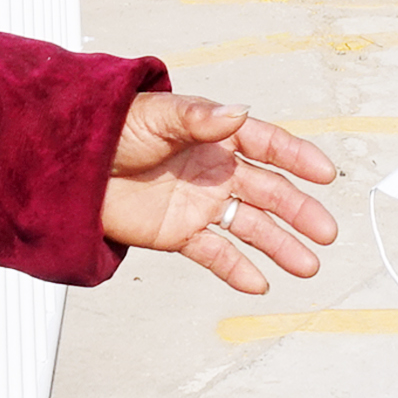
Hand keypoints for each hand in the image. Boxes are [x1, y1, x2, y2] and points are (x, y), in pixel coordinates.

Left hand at [100, 92, 339, 293]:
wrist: (69, 168)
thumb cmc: (113, 129)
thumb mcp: (158, 118)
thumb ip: (200, 120)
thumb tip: (240, 112)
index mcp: (216, 137)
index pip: (268, 145)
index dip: (298, 158)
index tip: (325, 174)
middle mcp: (216, 171)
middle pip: (269, 193)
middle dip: (300, 212)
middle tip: (327, 233)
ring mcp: (200, 204)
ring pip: (250, 227)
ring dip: (280, 246)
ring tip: (308, 267)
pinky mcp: (179, 233)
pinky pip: (215, 253)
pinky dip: (237, 270)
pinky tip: (259, 285)